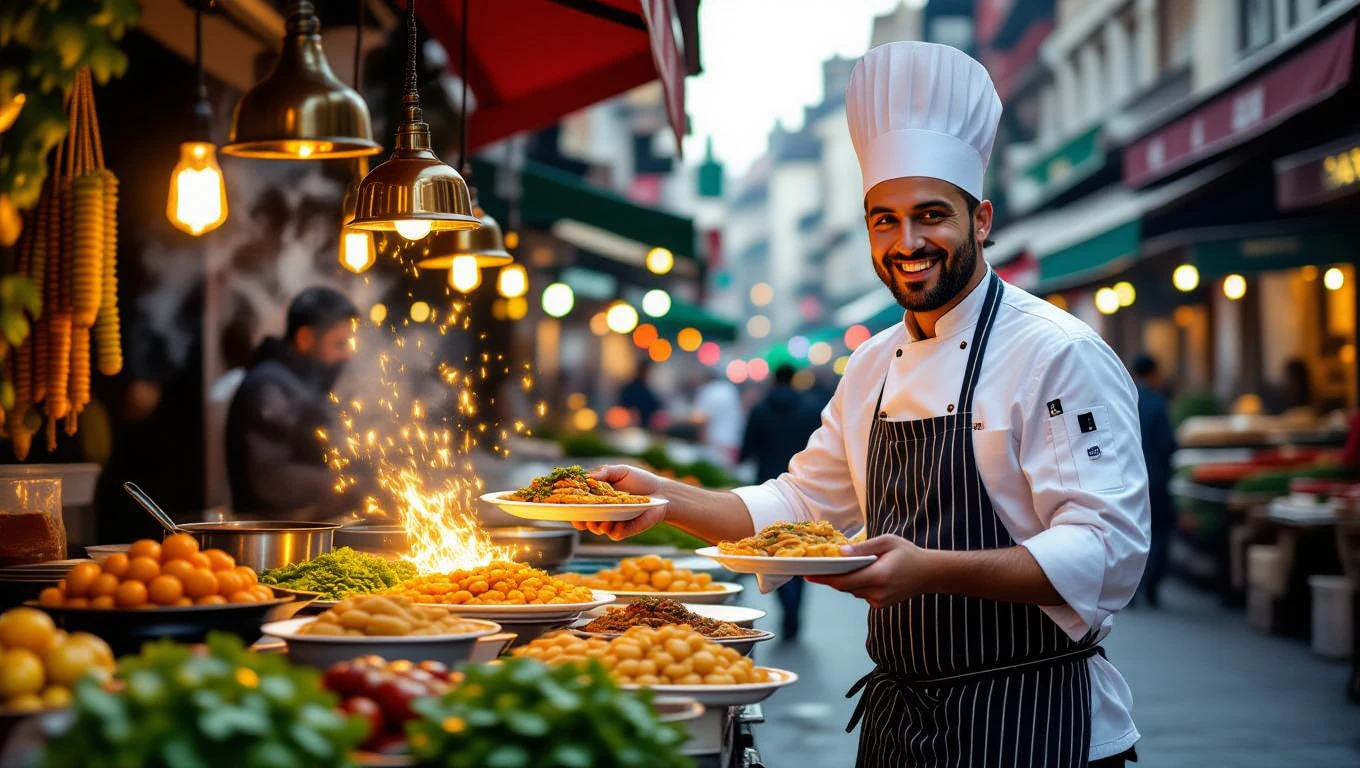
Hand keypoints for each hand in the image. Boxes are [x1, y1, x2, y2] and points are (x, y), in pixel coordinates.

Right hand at [571, 465, 667, 540]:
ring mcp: (613, 522)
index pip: (579, 505)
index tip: (564, 505)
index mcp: (597, 498)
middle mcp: (602, 512)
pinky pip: (614, 534)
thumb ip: (605, 472)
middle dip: (579, 521)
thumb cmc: (639, 480)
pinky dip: (613, 529)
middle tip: (580, 517)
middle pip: (584, 521)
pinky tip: (615, 522)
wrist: (661, 492)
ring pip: (597, 529)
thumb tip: (589, 476)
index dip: (570, 507)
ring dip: (596, 525)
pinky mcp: (625, 530)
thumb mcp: (621, 471)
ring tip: (600, 519)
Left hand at [806, 535, 934, 608]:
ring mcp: (879, 601)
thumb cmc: (908, 553)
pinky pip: (860, 593)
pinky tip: (858, 573)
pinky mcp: (880, 604)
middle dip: (829, 577)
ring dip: (843, 580)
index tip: (806, 574)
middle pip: (844, 587)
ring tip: (834, 567)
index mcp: (878, 576)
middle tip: (813, 568)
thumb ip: (863, 548)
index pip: (843, 580)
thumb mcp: (887, 542)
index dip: (823, 578)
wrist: (929, 573)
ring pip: (851, 591)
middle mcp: (877, 592)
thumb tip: (840, 552)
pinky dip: (855, 584)